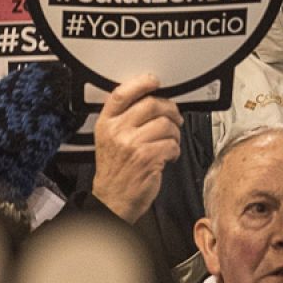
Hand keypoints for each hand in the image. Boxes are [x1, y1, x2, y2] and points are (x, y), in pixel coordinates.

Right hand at [91, 74, 183, 221]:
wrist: (112, 200)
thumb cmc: (115, 171)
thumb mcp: (108, 140)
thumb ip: (123, 119)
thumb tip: (151, 100)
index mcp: (106, 123)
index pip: (121, 94)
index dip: (140, 83)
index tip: (153, 81)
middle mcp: (118, 131)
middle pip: (151, 104)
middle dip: (170, 109)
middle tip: (174, 118)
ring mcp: (132, 144)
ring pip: (166, 124)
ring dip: (174, 133)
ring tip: (169, 141)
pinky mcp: (148, 158)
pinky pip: (172, 144)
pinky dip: (175, 150)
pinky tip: (168, 156)